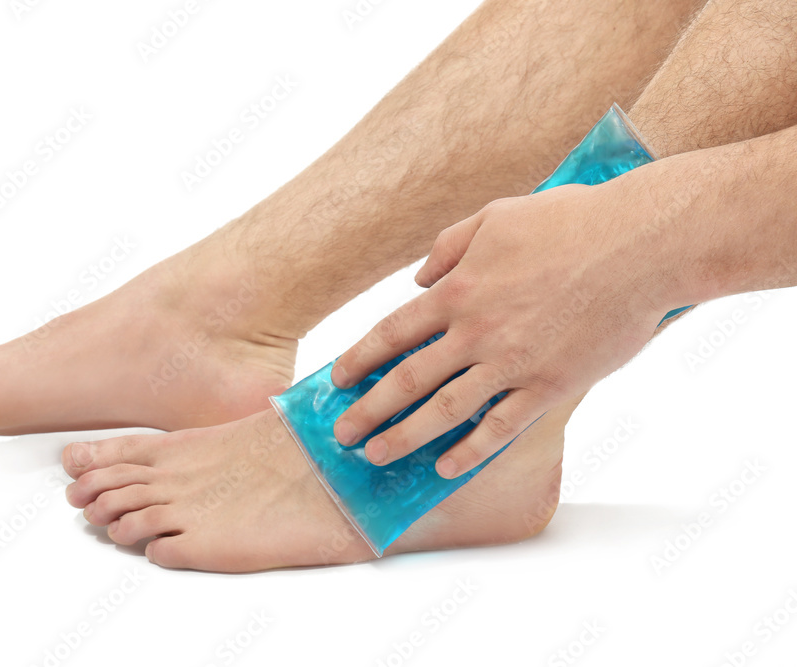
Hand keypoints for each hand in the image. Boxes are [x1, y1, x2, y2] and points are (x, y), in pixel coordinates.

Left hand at [330, 182, 679, 478]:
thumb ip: (448, 246)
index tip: (337, 382)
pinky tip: (446, 467)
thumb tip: (418, 279)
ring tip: (377, 456)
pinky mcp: (549, 386)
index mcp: (458, 290)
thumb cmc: (570, 222)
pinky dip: (470, 451)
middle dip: (369, 411)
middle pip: (407, 380)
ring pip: (445, 411)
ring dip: (405, 438)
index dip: (359, 360)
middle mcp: (475, 332)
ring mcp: (511, 363)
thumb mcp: (496, 216)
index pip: (391, 333)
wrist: (640, 246)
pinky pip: (501, 428)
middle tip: (342, 436)